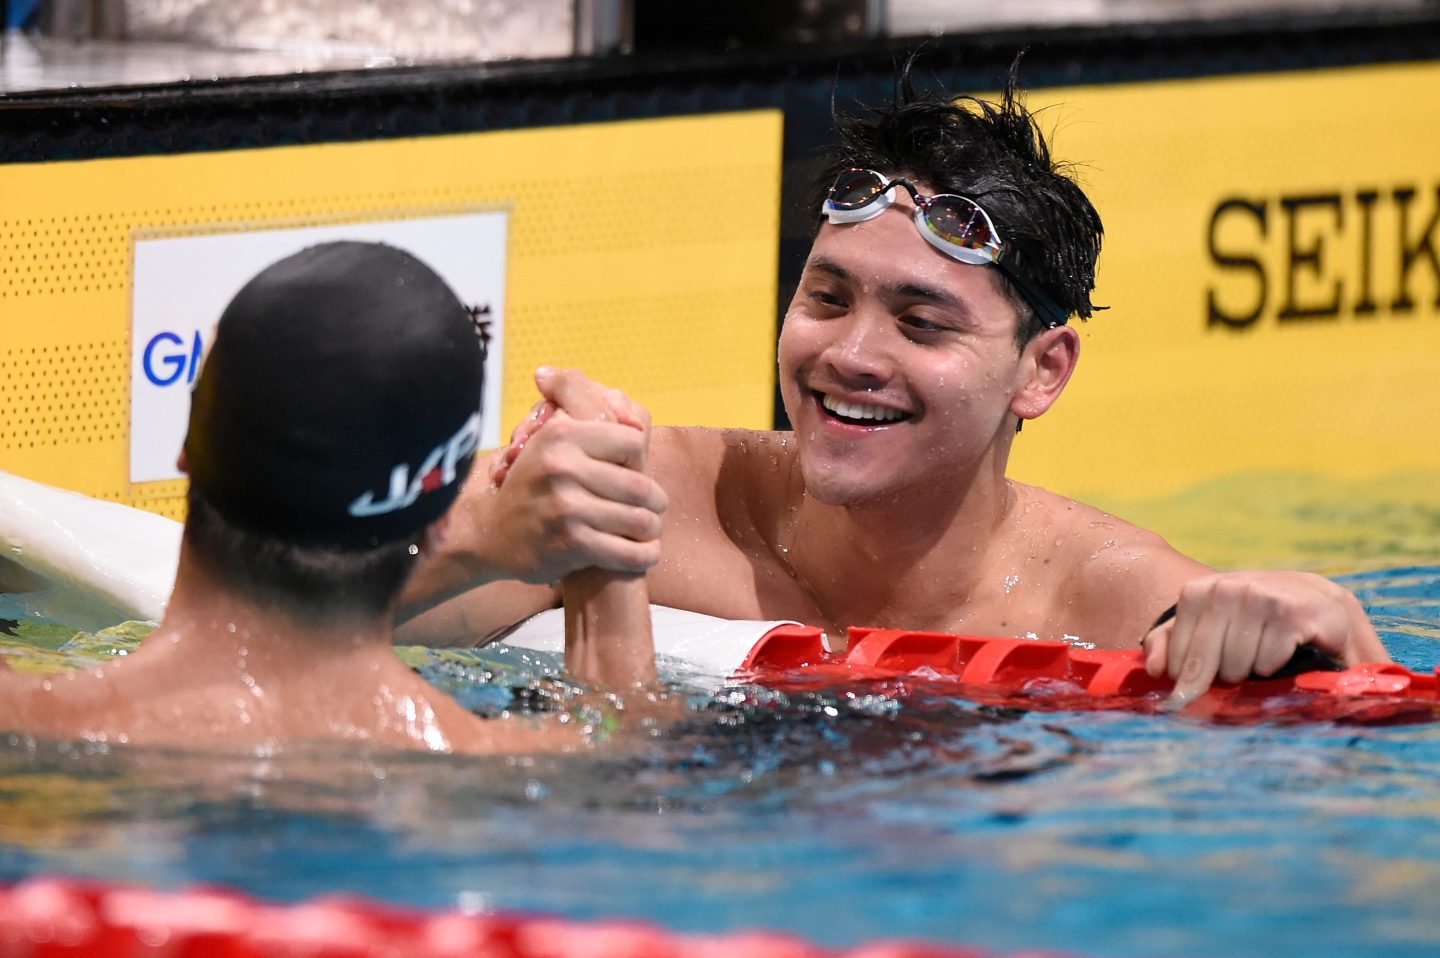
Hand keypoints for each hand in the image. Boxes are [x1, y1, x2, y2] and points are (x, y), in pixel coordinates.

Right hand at [457, 368, 666, 584]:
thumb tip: (612, 391)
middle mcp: (561, 467)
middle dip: (656, 500)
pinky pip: (629, 554)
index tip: (637, 471)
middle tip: (655, 506)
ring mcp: (566, 507)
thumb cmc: (536, 482)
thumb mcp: (552, 436)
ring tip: (648, 529)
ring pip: (640, 520)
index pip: (633, 441)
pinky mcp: (570, 544)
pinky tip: (645, 552)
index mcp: (561, 433)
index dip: (641, 459)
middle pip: (641, 486)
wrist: (493, 532)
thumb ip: (586, 409)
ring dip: (651, 529)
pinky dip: (645, 556)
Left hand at [1142, 570, 1388, 706]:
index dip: (1186, 677)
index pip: (1178, 651)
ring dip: (1248, 672)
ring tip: (1261, 659)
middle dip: (1216, 680)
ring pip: (1236, 664)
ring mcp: (1260, 595)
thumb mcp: (1211, 629)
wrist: (1321, 607)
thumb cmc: (1256, 625)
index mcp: (1198, 591)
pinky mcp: (1292, 612)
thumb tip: (1153, 670)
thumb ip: (1172, 643)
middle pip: (1205, 660)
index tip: (1193, 689)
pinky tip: (1285, 652)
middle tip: (1233, 678)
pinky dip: (1273, 667)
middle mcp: (1227, 587)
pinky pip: (1267, 662)